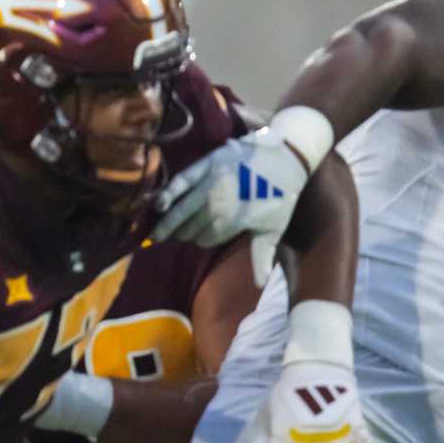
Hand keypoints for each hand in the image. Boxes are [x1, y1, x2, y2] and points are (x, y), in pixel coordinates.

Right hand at [152, 127, 308, 285]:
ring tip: (157, 234)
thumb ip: (262, 255)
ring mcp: (209, 184)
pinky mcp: (205, 165)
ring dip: (168, 223)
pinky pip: (181, 182)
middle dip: (184, 234)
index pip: (206, 239)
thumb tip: (260, 284)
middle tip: (180, 235)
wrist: (285, 158)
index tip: (201, 241)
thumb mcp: (274, 227)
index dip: (202, 242)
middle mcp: (218, 204)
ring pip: (182, 209)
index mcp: (234, 222)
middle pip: (191, 226)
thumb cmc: (280, 195)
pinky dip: (168, 193)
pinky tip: (157, 205)